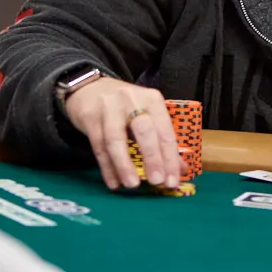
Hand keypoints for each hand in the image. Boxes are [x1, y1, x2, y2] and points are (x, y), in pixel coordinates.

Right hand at [64, 78, 185, 191]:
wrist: (90, 87)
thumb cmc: (124, 105)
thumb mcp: (146, 115)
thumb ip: (162, 140)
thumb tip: (181, 169)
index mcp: (152, 100)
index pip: (165, 132)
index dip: (170, 158)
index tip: (172, 181)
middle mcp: (132, 101)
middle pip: (144, 131)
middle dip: (152, 158)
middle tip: (156, 182)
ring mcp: (109, 108)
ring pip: (116, 140)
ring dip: (124, 165)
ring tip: (132, 185)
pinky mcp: (89, 117)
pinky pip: (98, 146)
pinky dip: (107, 167)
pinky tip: (114, 183)